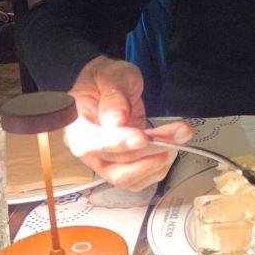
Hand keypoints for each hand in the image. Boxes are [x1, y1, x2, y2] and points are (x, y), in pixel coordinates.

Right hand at [63, 55, 192, 190]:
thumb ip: (113, 95)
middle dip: (151, 149)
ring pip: (130, 178)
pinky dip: (160, 166)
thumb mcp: (110, 75)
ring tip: (179, 136)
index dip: (119, 143)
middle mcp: (88, 150)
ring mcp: (104, 162)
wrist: (112, 85)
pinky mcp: (122, 167)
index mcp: (76, 126)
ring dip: (159, 160)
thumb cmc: (106, 79)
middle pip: (116, 165)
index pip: (92, 144)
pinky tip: (172, 147)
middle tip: (178, 132)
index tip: (143, 137)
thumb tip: (116, 120)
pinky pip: (140, 179)